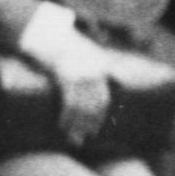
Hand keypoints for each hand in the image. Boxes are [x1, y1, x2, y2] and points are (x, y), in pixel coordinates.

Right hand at [26, 31, 115, 145]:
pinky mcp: (65, 78)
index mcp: (101, 73)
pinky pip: (69, 102)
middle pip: (94, 107)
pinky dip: (66, 116)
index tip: (94, 130)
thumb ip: (107, 71)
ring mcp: (80, 77)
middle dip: (89, 124)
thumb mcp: (94, 57)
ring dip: (77, 125)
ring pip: (81, 107)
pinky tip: (63, 126)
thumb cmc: (71, 49)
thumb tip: (122, 82)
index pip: (104, 101)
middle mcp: (93, 76)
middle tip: (83, 138)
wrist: (51, 37)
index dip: (99, 117)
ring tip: (72, 137)